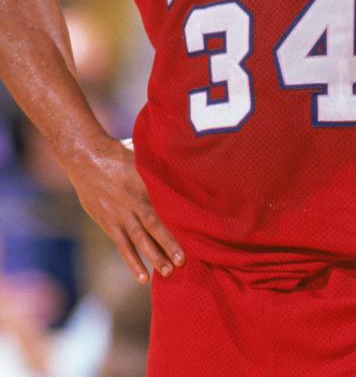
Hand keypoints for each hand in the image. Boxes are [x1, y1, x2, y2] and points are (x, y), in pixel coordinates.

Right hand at [64, 137, 184, 283]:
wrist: (85, 157)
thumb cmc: (118, 152)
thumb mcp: (142, 153)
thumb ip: (160, 163)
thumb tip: (185, 161)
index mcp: (145, 182)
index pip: (166, 202)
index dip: (180, 216)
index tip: (197, 230)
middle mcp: (133, 200)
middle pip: (153, 224)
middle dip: (168, 243)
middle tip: (183, 261)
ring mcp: (119, 214)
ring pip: (138, 239)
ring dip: (153, 256)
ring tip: (167, 273)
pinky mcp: (108, 223)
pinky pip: (122, 246)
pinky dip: (132, 261)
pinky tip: (143, 277)